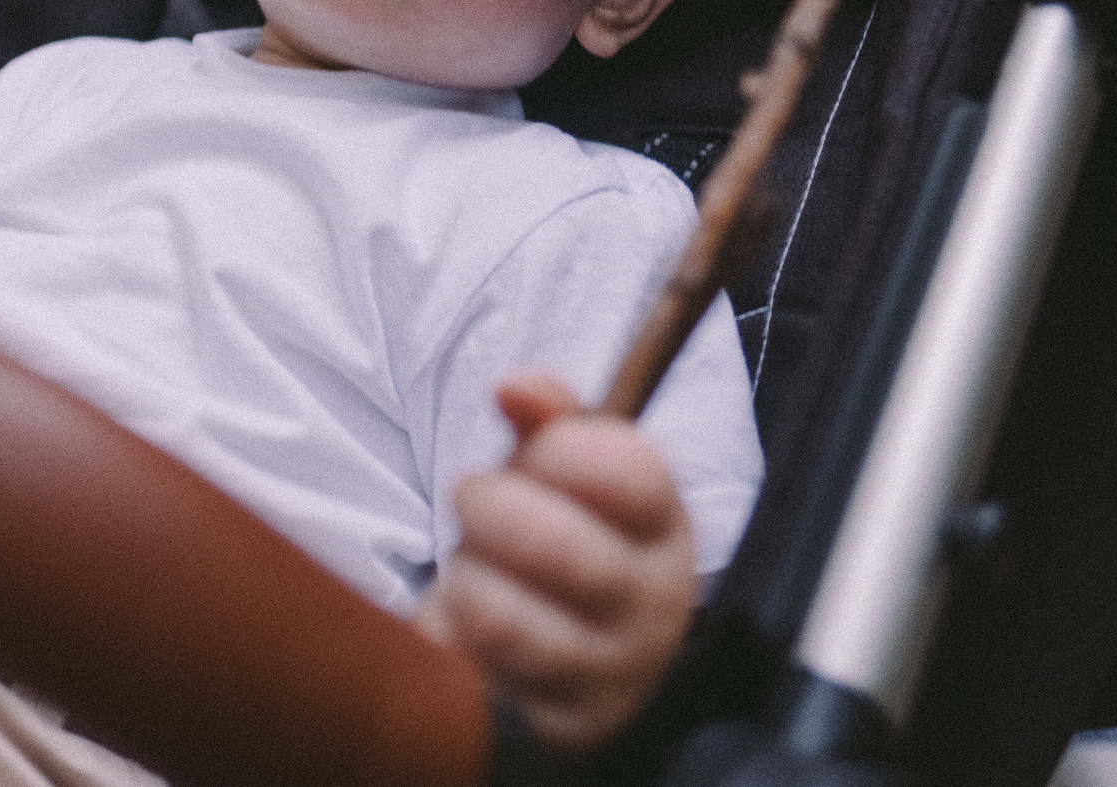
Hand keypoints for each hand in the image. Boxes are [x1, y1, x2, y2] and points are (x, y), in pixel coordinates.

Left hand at [421, 373, 697, 750]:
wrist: (556, 657)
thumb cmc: (558, 543)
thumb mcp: (559, 471)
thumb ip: (548, 417)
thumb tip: (515, 389)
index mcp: (664, 527)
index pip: (630, 471)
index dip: (558, 450)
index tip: (531, 452)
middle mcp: (653, 605)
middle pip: (558, 544)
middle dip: (487, 510)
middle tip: (475, 504)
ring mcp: (611, 674)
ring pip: (504, 616)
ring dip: (465, 580)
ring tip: (473, 572)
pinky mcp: (560, 728)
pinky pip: (478, 677)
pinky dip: (452, 640)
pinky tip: (466, 628)